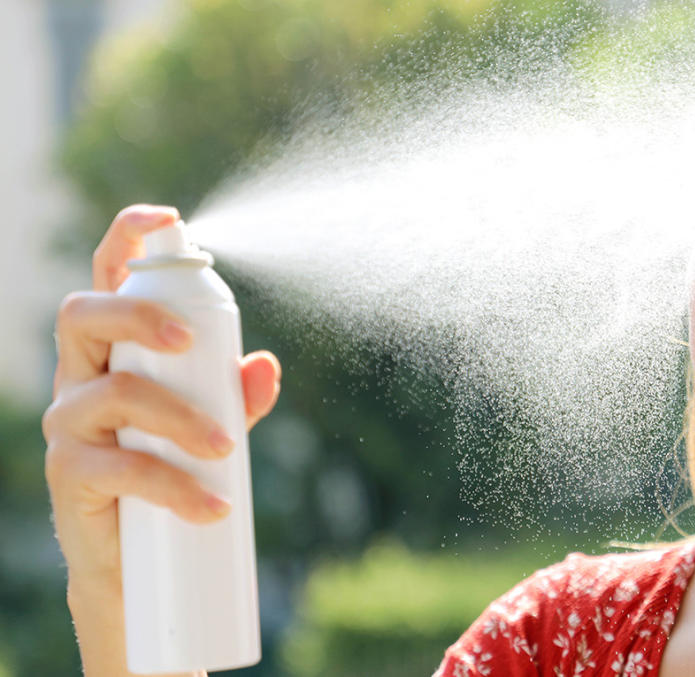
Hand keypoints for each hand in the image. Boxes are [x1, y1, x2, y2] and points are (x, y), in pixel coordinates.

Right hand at [42, 205, 280, 675]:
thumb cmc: (174, 469)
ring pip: (116, 394)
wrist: (139, 560)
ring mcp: (70, 424)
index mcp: (113, 350)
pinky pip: (120, 467)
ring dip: (180, 417)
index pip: (108, 280)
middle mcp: (81, 376)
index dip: (127, 240)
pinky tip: (213, 504)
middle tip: (193, 343)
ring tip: (227, 447)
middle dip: (140, 315)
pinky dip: (175, 484)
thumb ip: (236, 394)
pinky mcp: (71, 476)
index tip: (165, 215)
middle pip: (86, 316)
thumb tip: (267, 366)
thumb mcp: (213, 425)